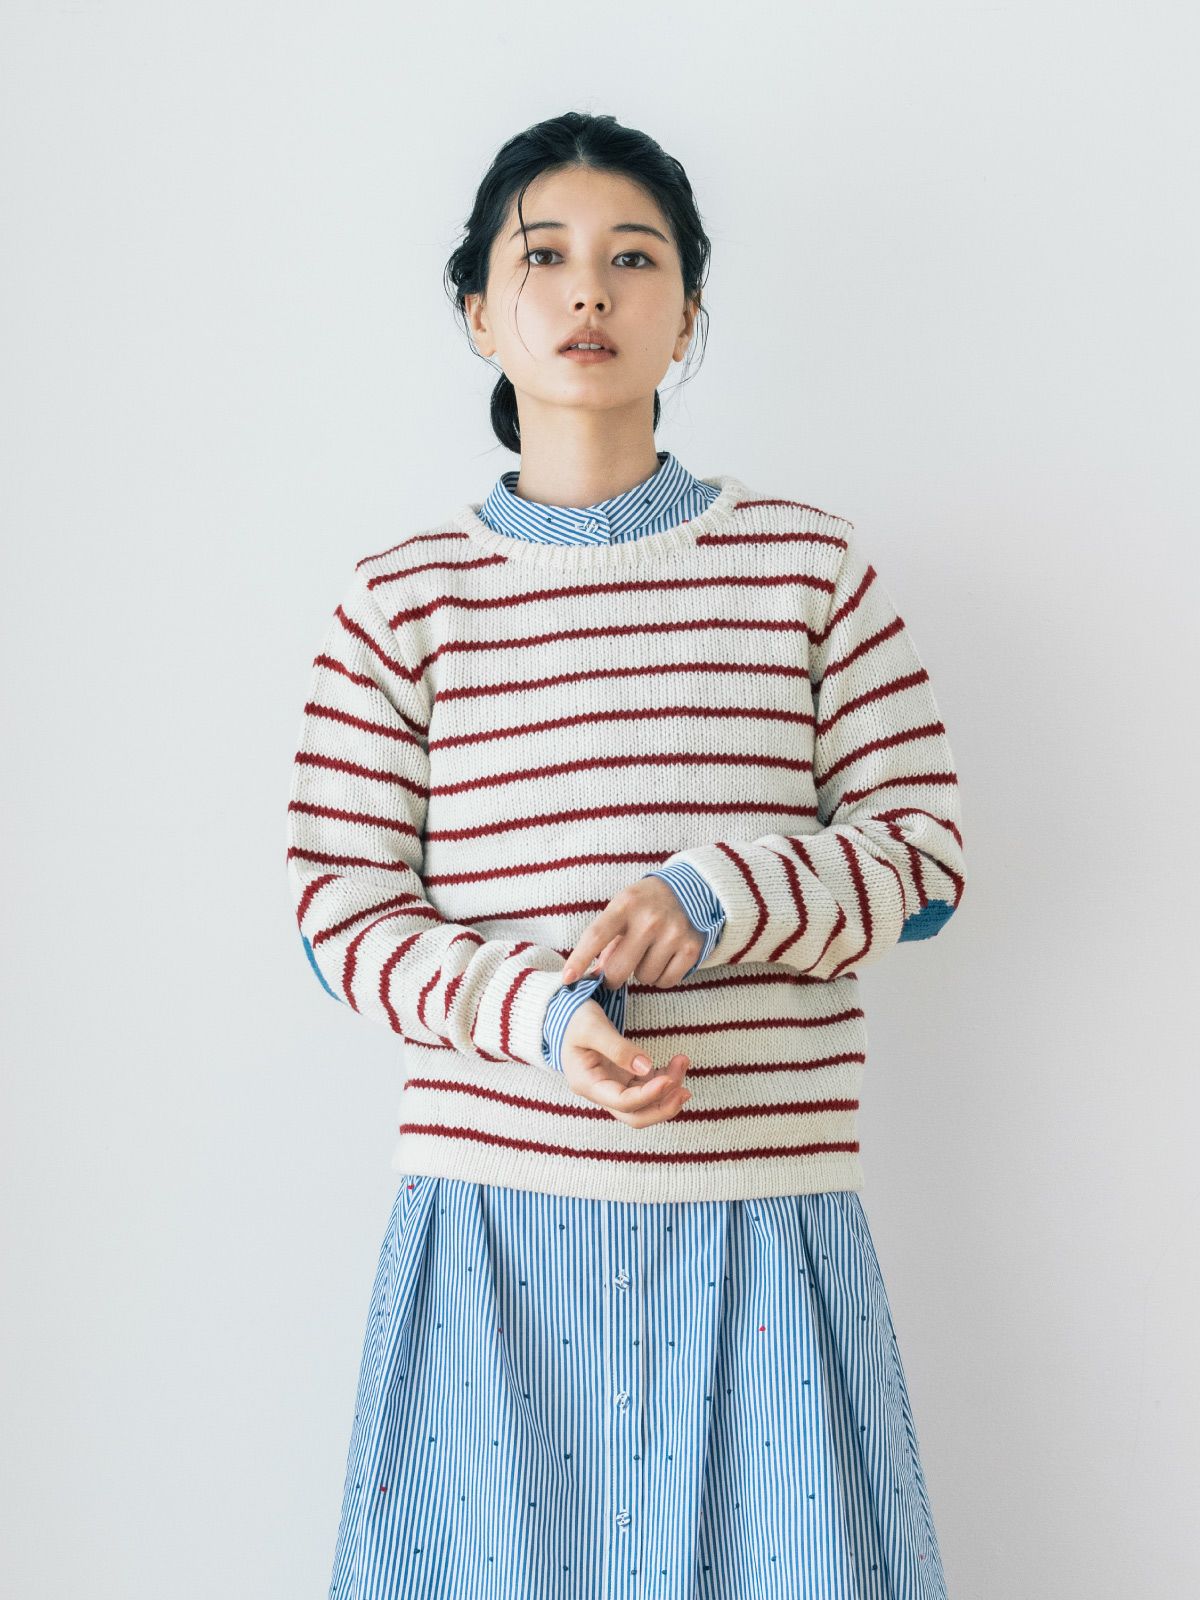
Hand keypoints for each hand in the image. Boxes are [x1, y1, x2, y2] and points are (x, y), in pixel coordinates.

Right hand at [560, 999, 691, 1127]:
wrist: (566, 1016)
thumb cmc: (574, 1019)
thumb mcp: (591, 1027)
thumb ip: (617, 1047)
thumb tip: (646, 1068)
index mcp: (587, 1084)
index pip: (622, 1102)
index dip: (648, 1095)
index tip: (669, 1080)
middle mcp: (601, 1092)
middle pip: (635, 1116)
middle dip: (662, 1107)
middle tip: (685, 1091)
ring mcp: (614, 1087)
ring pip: (646, 1103)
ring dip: (668, 1089)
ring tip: (682, 1062)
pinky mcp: (624, 1079)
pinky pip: (649, 1087)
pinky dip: (666, 1079)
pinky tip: (676, 1064)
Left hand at [561, 877, 702, 989]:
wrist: (691, 889)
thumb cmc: (645, 904)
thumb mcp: (622, 909)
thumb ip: (606, 940)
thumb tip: (595, 974)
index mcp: (626, 904)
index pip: (596, 936)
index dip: (579, 960)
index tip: (567, 979)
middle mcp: (650, 919)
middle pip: (618, 969)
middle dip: (613, 976)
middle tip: (616, 970)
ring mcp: (673, 934)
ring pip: (643, 978)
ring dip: (642, 972)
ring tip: (649, 952)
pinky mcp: (692, 948)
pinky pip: (666, 982)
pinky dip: (661, 977)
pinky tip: (664, 958)